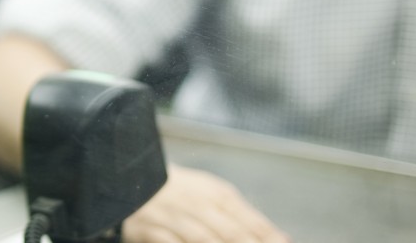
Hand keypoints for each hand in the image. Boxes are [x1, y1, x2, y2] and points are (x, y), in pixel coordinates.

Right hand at [122, 165, 288, 242]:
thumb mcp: (215, 195)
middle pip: (230, 231)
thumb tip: (280, 238)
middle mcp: (197, 204)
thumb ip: (245, 216)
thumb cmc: (185, 192)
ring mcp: (173, 218)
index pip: (250, 220)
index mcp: (217, 194)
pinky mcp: (151, 231)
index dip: (268, 237)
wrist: (135, 179)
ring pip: (202, 239)